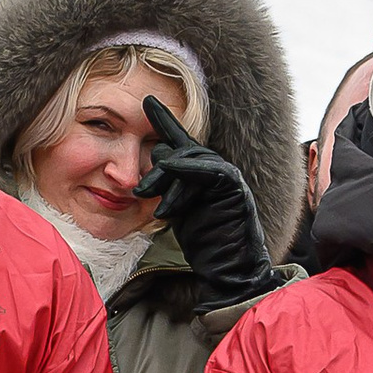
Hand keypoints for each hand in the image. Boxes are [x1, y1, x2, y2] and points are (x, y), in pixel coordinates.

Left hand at [137, 95, 280, 302]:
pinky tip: (171, 168)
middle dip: (157, 167)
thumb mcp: (178, 211)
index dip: (164, 121)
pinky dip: (188, 168)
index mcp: (200, 175)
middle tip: (138, 191)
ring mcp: (227, 177)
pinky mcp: (234, 188)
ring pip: (192, 158)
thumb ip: (168, 186)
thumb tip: (156, 158)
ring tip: (146, 195)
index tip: (145, 101)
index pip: (180, 142)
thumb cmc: (206, 245)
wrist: (231, 271)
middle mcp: (215, 171)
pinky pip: (209, 170)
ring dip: (166, 175)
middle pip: (182, 149)